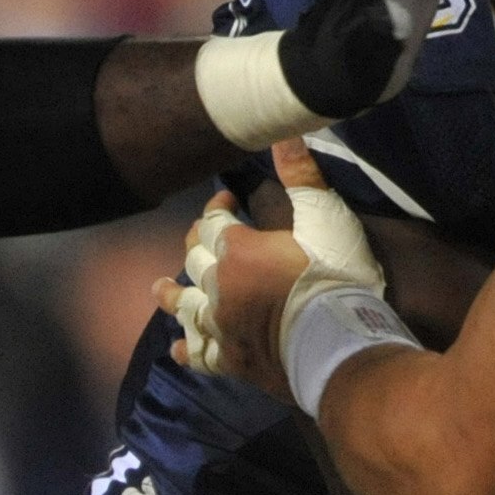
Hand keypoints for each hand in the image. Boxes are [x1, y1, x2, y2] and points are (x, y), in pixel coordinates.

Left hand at [168, 136, 388, 397]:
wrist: (335, 342)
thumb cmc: (333, 277)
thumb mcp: (325, 219)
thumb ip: (303, 178)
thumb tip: (286, 134)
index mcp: (236, 250)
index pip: (213, 222)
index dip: (216, 208)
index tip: (225, 202)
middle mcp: (218, 286)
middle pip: (194, 261)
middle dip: (194, 244)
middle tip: (198, 239)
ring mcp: (220, 325)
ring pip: (184, 307)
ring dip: (171, 295)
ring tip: (159, 288)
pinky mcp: (229, 360)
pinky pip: (199, 354)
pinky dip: (186, 350)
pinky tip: (178, 349)